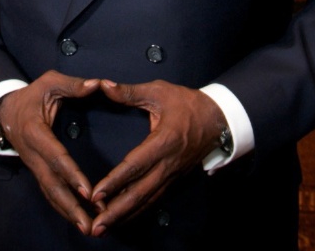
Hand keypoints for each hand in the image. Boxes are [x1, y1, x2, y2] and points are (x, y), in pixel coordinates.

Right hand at [0, 71, 100, 235]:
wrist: (5, 111)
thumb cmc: (31, 96)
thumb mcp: (49, 82)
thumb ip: (73, 85)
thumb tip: (97, 84)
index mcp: (35, 132)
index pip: (55, 156)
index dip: (71, 174)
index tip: (87, 191)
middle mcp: (32, 154)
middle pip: (51, 185)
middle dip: (70, 205)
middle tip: (89, 222)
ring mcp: (34, 166)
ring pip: (50, 194)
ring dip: (68, 212)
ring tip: (87, 227)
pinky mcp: (38, 172)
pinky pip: (50, 193)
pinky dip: (63, 208)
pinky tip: (78, 220)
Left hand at [89, 79, 225, 236]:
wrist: (218, 118)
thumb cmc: (187, 103)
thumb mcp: (159, 92)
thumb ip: (129, 92)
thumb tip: (102, 85)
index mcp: (164, 141)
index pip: (136, 165)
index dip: (115, 181)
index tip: (96, 194)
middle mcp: (168, 163)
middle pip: (140, 192)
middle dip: (117, 211)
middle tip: (96, 225)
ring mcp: (172, 174)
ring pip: (147, 200)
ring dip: (125, 215)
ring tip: (104, 228)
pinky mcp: (174, 179)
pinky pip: (154, 199)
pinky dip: (138, 211)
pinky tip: (123, 219)